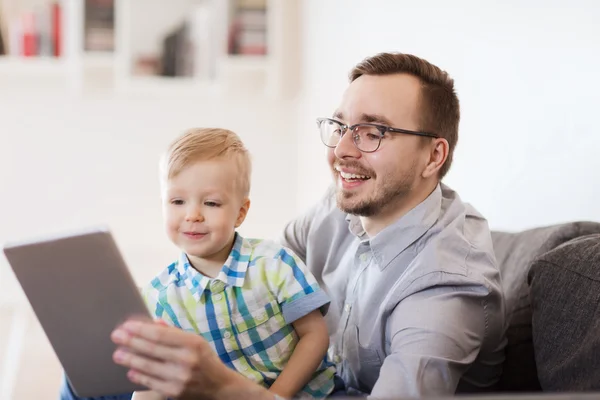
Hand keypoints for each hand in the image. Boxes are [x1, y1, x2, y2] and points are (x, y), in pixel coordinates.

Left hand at [111, 319, 269, 399]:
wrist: (218, 386)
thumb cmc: (204, 359)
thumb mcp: (195, 341)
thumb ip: (174, 332)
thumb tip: (152, 322)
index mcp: (192, 343)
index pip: (160, 334)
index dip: (141, 329)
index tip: (127, 325)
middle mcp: (186, 359)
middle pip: (152, 349)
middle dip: (131, 341)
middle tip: (116, 336)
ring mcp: (179, 377)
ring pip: (148, 366)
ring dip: (130, 359)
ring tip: (118, 354)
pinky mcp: (174, 392)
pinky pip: (151, 382)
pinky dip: (139, 376)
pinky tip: (130, 370)